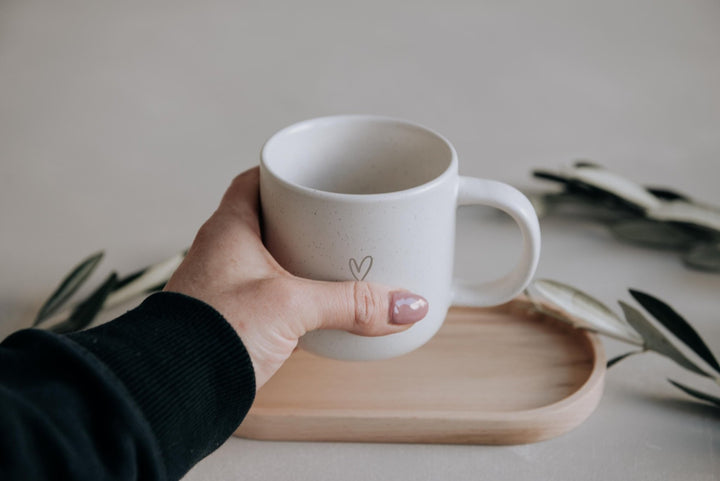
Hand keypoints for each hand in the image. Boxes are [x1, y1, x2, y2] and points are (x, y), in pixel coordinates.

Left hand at [164, 167, 427, 388]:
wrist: (173, 392)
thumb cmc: (208, 335)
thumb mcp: (290, 307)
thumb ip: (350, 303)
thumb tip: (404, 304)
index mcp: (229, 230)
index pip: (255, 182)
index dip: (284, 175)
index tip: (314, 174)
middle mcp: (223, 253)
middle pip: (270, 221)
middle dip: (304, 220)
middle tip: (339, 219)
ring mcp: (227, 288)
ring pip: (272, 261)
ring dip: (302, 261)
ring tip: (338, 262)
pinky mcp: (234, 321)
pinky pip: (271, 296)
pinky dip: (296, 297)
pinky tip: (318, 308)